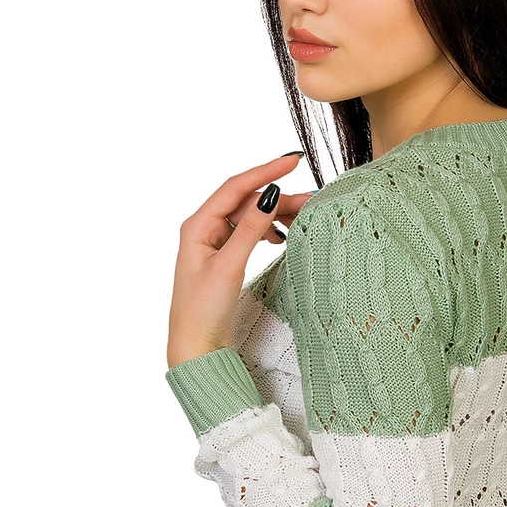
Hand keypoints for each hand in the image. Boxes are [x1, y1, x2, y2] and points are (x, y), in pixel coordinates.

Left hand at [167, 153, 315, 368]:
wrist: (195, 346)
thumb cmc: (203, 310)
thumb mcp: (230, 266)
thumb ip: (251, 230)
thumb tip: (270, 196)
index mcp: (197, 225)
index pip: (235, 187)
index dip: (265, 171)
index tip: (292, 161)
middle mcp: (204, 228)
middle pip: (246, 201)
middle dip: (277, 197)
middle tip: (311, 200)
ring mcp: (213, 242)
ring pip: (249, 216)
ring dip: (275, 214)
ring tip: (302, 218)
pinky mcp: (223, 256)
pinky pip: (248, 232)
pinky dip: (267, 230)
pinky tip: (281, 236)